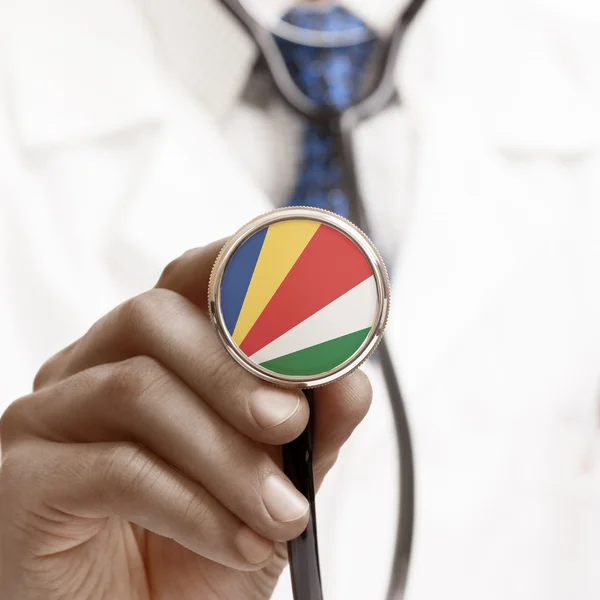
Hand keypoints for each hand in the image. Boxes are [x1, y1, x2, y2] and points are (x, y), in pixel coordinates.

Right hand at [0, 240, 371, 599]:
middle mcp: (92, 368)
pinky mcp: (24, 480)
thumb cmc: (203, 548)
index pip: (188, 280)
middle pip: (153, 317)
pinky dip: (193, 507)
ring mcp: (49, 418)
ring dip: (227, 455)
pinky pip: (113, 466)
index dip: (241, 272)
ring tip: (280, 512)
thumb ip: (313, 427)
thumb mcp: (276, 481)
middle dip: (235, 370)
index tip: (302, 301)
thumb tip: (350, 380)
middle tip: (290, 424)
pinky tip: (237, 542)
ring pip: (137, 389)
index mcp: (150, 353)